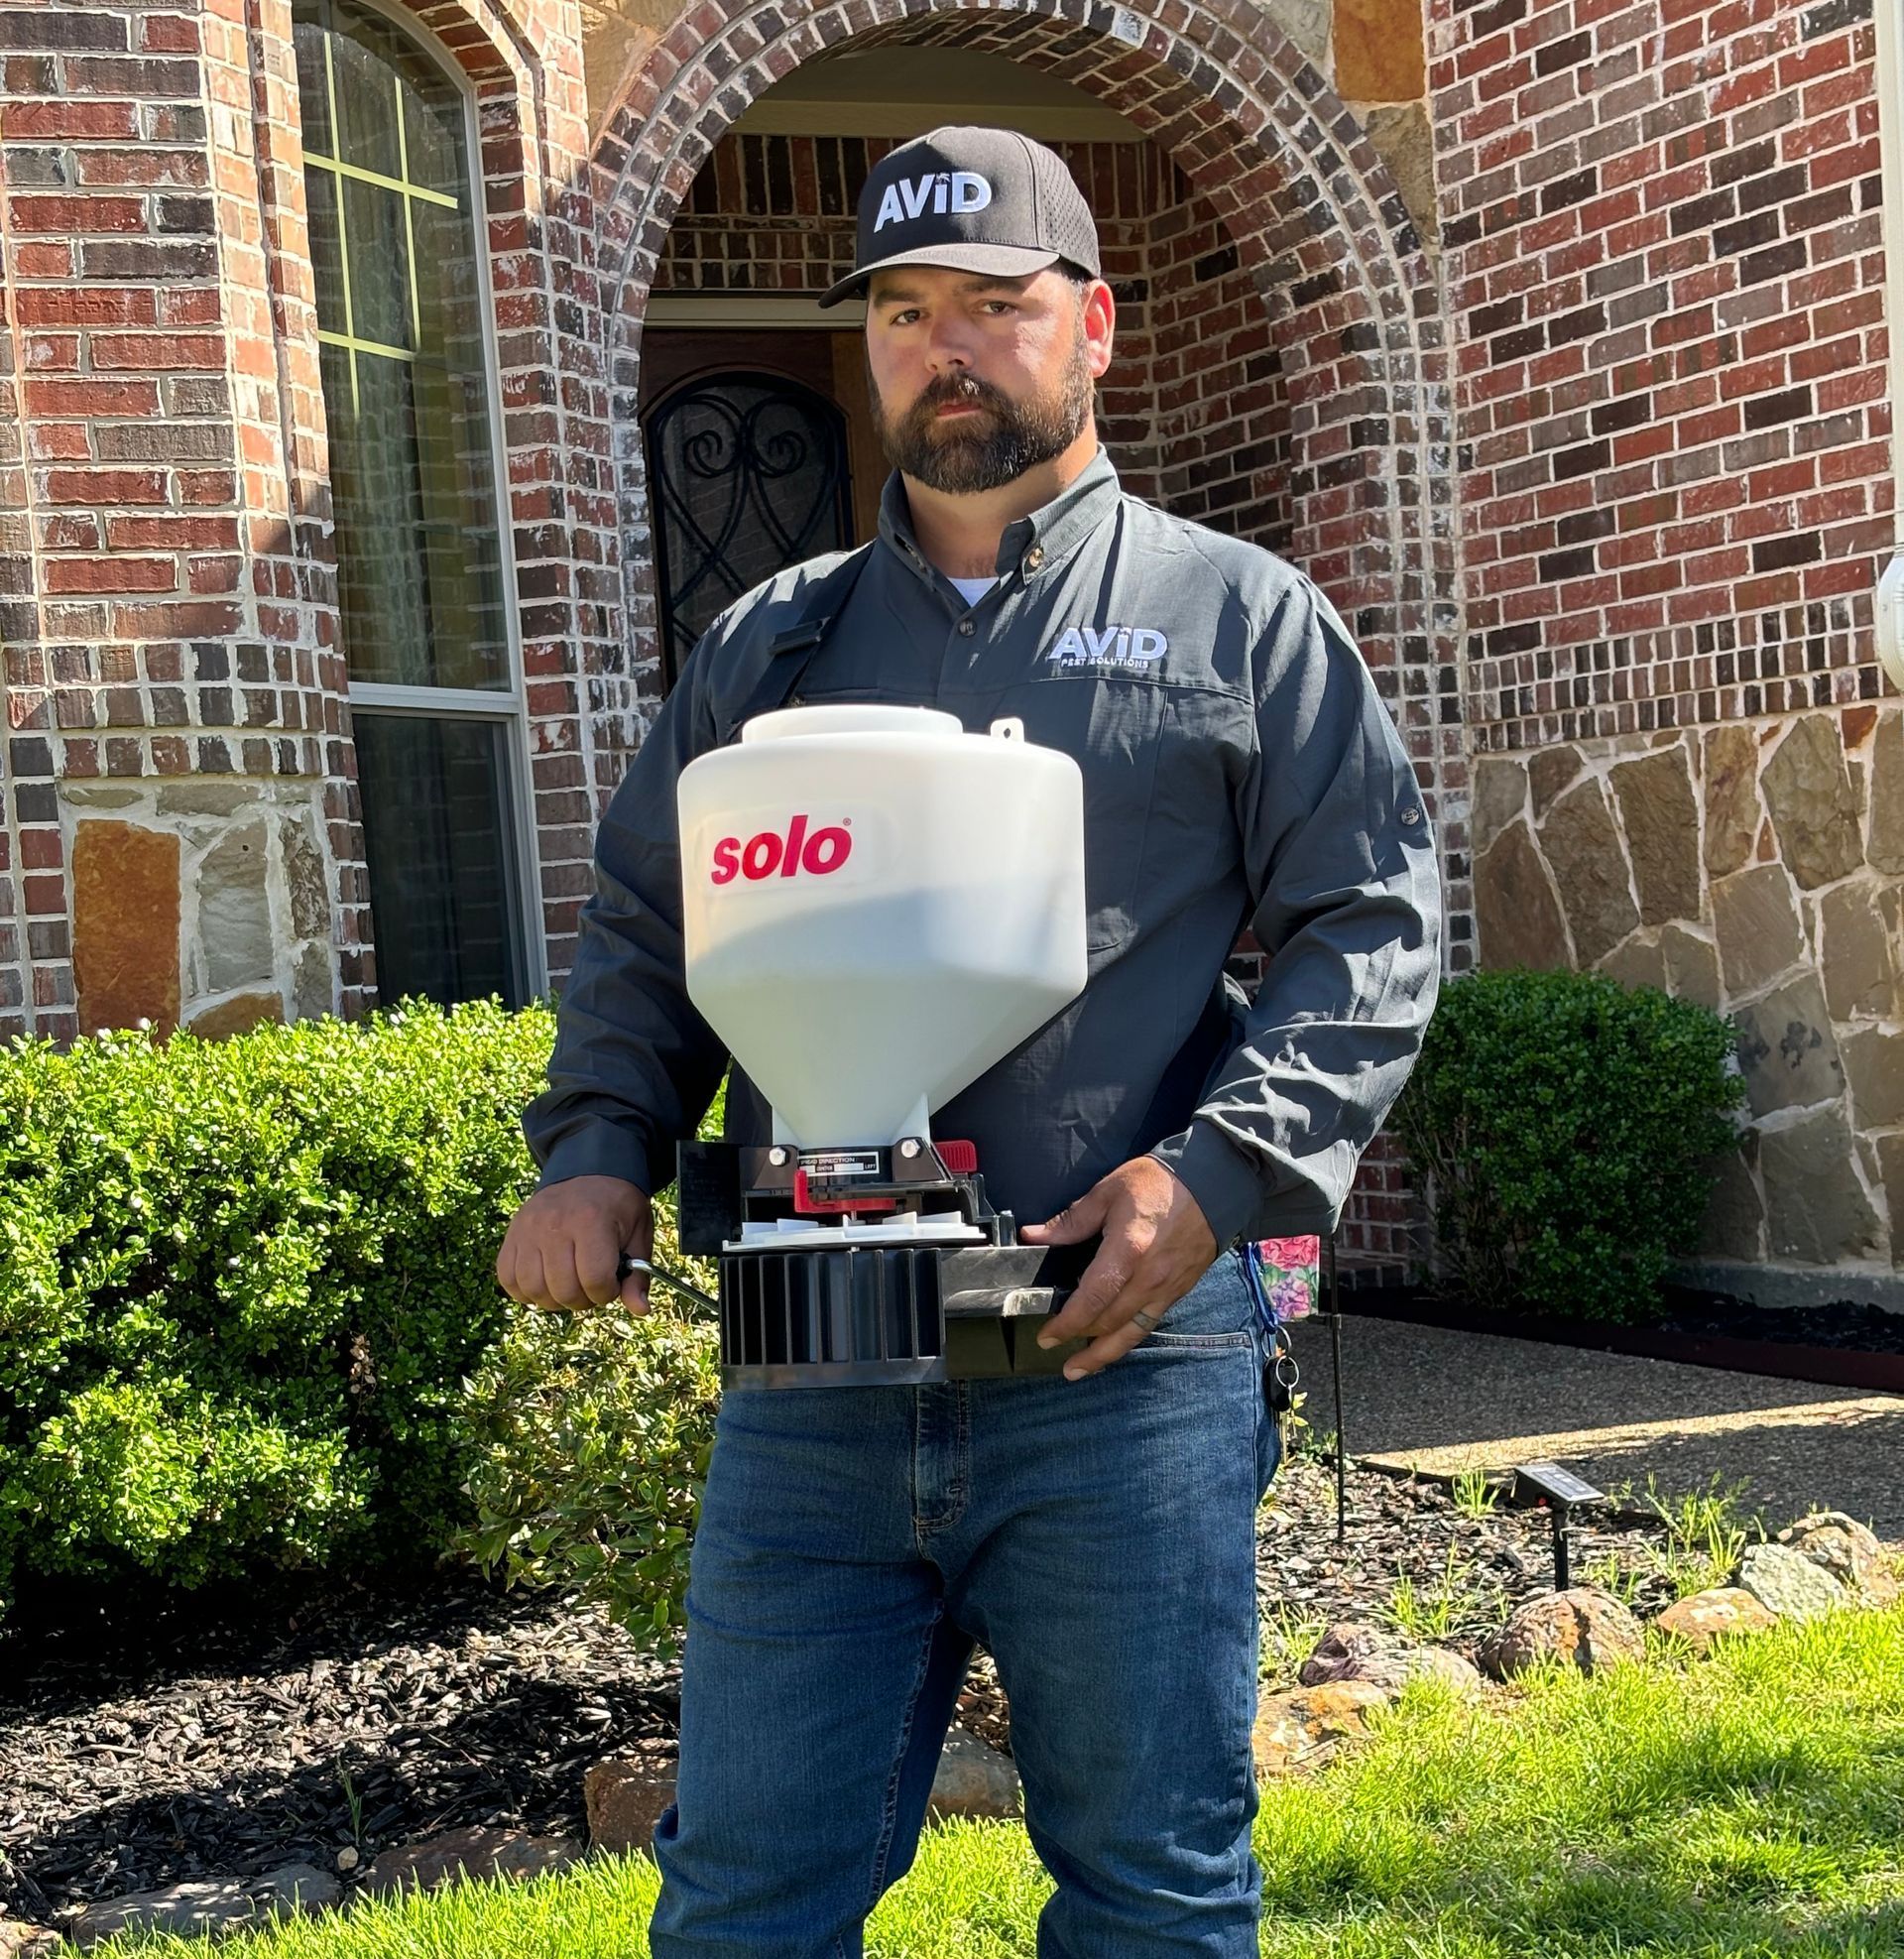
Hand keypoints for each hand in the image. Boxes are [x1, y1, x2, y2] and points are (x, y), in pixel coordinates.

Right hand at [496, 1175, 653, 1313]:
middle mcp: (554, 1225)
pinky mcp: (512, 1235)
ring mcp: (528, 1230)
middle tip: (590, 1285)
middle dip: (582, 1300)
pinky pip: (508, 1279)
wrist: (587, 1171)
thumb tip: (641, 1310)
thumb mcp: (638, 1234)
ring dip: (554, 1299)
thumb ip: (638, 1275)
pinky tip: (545, 1281)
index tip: (611, 1283)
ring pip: (534, 1289)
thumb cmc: (617, 1207)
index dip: (606, 1293)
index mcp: (591, 1221)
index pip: (595, 1279)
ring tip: (569, 1284)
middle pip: (563, 1290)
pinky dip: (525, 1291)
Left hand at [1018, 1157, 1217, 1379]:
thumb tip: (1034, 1236)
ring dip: (1103, 1355)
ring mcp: (1167, 1288)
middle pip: (1109, 1322)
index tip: (1046, 1335)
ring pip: (1131, 1333)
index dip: (1067, 1322)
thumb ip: (1071, 1221)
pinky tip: (1113, 1345)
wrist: (1213, 1184)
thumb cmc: (1158, 1183)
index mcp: (1127, 1251)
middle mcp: (1149, 1278)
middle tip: (1052, 1345)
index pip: (1092, 1299)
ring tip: (1078, 1369)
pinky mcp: (1179, 1291)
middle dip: (1078, 1339)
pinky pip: (1149, 1324)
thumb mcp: (1108, 1192)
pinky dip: (1127, 1339)